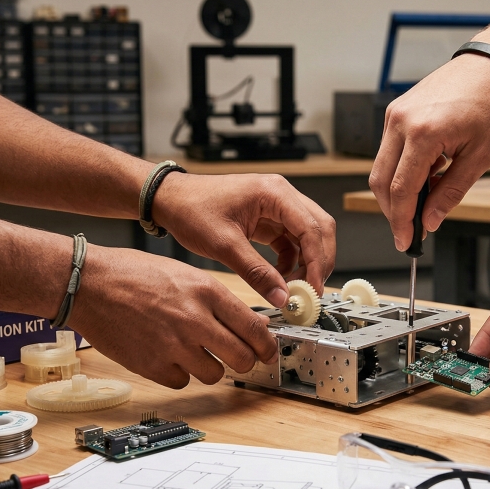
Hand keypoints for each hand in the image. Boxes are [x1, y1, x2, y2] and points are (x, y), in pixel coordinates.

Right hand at [70, 245, 277, 387]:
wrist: (88, 284)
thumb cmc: (133, 273)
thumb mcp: (184, 274)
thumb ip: (215, 300)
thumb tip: (245, 324)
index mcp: (207, 292)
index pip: (254, 328)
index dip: (266, 345)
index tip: (267, 351)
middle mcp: (195, 320)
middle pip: (242, 357)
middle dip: (245, 361)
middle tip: (239, 358)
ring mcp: (174, 346)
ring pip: (214, 374)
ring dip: (209, 367)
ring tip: (194, 352)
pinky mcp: (152, 366)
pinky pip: (181, 382)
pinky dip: (178, 374)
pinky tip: (167, 355)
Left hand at [152, 173, 335, 306]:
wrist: (170, 200)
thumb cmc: (191, 209)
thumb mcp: (224, 245)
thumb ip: (256, 272)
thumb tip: (281, 295)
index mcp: (274, 192)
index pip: (312, 228)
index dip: (317, 260)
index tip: (314, 287)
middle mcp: (281, 195)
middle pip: (319, 229)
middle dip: (319, 261)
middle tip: (311, 290)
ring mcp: (276, 207)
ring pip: (308, 236)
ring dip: (306, 263)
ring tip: (293, 288)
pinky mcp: (269, 219)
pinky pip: (291, 242)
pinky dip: (291, 262)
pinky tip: (279, 278)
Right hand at [369, 54, 489, 250]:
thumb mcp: (479, 157)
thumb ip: (450, 193)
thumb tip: (430, 220)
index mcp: (423, 133)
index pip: (401, 190)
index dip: (402, 221)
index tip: (406, 241)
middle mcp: (401, 122)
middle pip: (381, 181)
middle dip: (393, 212)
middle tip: (409, 230)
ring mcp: (395, 115)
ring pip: (381, 167)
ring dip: (397, 192)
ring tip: (424, 199)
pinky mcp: (396, 111)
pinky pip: (389, 150)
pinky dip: (401, 170)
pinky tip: (425, 174)